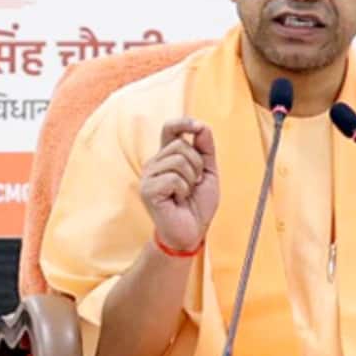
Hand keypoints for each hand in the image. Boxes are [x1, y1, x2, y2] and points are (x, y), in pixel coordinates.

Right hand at [139, 117, 218, 250]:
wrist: (191, 233)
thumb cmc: (197, 205)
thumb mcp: (208, 173)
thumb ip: (205, 149)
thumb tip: (202, 126)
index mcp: (167, 157)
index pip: (169, 128)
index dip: (183, 123)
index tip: (197, 126)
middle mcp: (154, 163)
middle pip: (181, 145)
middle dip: (197, 164)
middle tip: (193, 184)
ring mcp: (148, 176)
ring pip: (178, 160)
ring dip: (191, 179)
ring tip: (186, 193)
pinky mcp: (147, 190)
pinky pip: (174, 178)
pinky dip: (183, 190)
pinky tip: (178, 200)